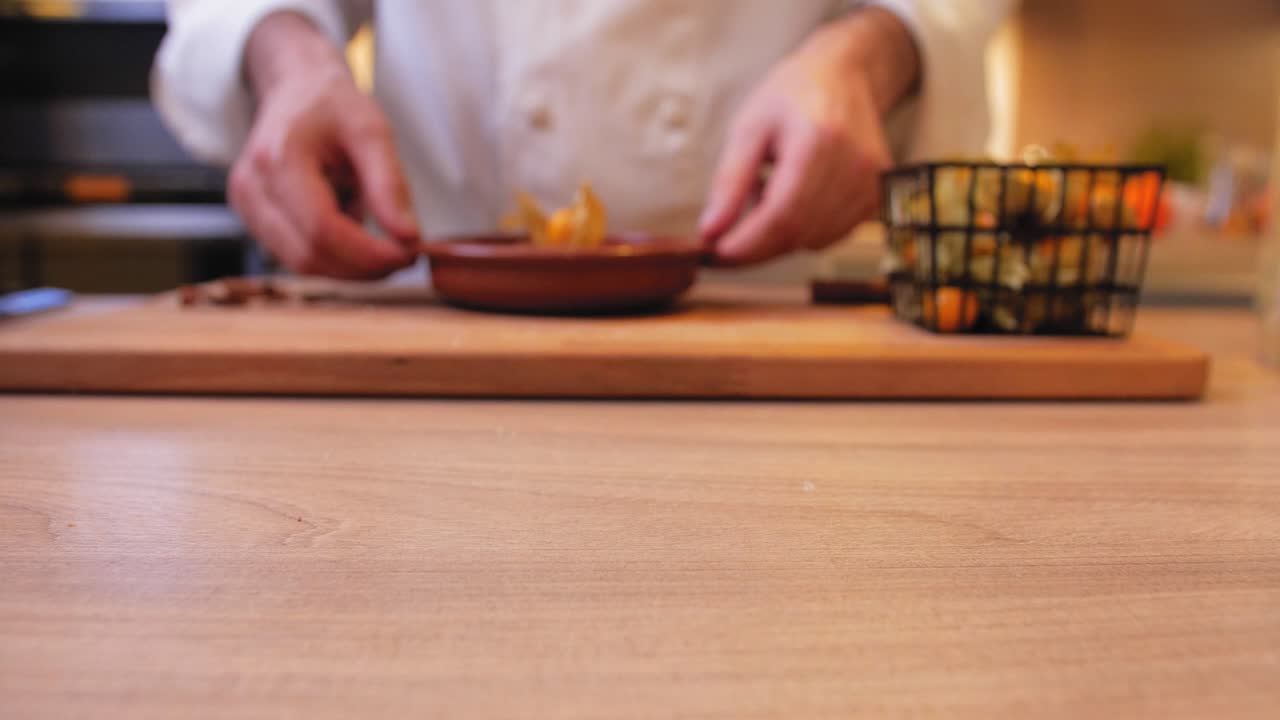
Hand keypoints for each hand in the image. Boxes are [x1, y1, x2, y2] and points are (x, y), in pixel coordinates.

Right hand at [228, 12, 418, 278]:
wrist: (296, 89)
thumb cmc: (333, 105)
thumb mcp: (372, 131)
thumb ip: (390, 184)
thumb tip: (408, 238)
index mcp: (278, 159)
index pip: (323, 230)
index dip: (368, 254)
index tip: (410, 254)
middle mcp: (251, 187)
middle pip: (310, 255)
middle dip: (364, 267)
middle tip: (405, 256)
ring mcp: (245, 206)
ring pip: (302, 264)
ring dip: (349, 264)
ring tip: (380, 236)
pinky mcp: (252, 219)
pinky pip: (296, 256)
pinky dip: (333, 254)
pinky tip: (352, 228)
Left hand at [700, 8, 918, 266]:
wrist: (843, 75)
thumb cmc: (790, 96)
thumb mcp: (748, 128)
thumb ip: (729, 182)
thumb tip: (711, 232)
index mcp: (820, 141)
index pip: (782, 215)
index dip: (747, 244)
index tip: (714, 254)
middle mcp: (855, 166)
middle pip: (798, 234)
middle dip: (755, 247)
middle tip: (722, 242)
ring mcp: (872, 184)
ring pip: (813, 240)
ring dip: (778, 235)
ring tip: (765, 193)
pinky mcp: (877, 196)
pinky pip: (831, 235)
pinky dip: (802, 230)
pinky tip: (791, 197)